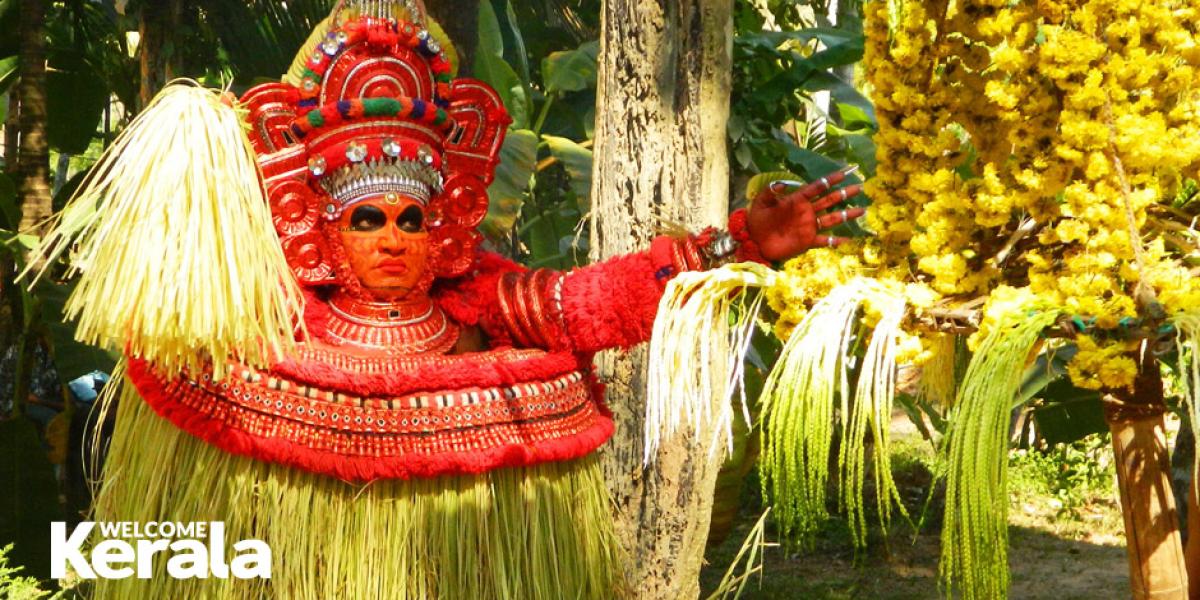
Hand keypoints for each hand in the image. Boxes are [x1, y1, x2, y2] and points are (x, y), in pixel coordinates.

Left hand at [745, 166, 864, 261]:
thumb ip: (770, 191)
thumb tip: (782, 184)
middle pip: (829, 200)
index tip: (844, 173)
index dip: (830, 180)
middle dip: (844, 194)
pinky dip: (836, 241)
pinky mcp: (807, 241)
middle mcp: (806, 211)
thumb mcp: (761, 202)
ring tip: (861, 210)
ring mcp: (809, 226)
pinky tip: (847, 240)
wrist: (754, 241)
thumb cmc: (757, 219)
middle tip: (859, 187)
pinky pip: (824, 241)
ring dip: (847, 214)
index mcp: (796, 200)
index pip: (816, 188)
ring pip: (832, 219)